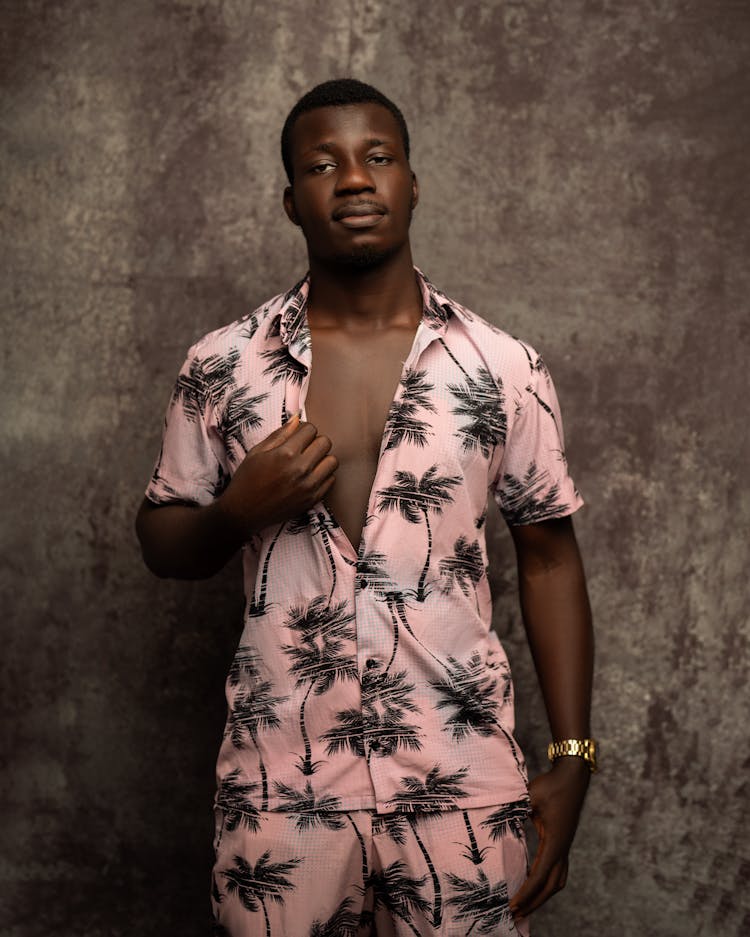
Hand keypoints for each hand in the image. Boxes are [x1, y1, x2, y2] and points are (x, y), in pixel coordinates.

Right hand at [217, 414, 336, 537]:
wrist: (243, 513)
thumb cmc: (247, 480)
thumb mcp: (257, 452)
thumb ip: (280, 434)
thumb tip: (297, 419)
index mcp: (285, 454)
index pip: (311, 429)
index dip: (304, 430)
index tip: (298, 436)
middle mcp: (300, 469)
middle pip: (325, 443)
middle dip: (315, 441)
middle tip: (304, 448)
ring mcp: (308, 486)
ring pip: (332, 461)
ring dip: (322, 458)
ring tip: (309, 463)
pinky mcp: (312, 500)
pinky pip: (331, 480)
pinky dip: (323, 476)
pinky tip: (309, 477)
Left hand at [509, 757, 590, 920]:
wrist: (572, 777)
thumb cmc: (550, 785)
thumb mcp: (530, 796)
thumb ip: (515, 809)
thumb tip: (497, 819)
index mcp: (555, 842)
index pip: (539, 876)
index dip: (526, 893)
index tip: (512, 906)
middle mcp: (562, 849)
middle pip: (550, 887)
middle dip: (533, 903)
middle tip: (514, 914)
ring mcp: (565, 847)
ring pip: (557, 882)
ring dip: (542, 896)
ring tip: (524, 906)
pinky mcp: (563, 843)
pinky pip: (558, 872)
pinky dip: (547, 884)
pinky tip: (534, 885)